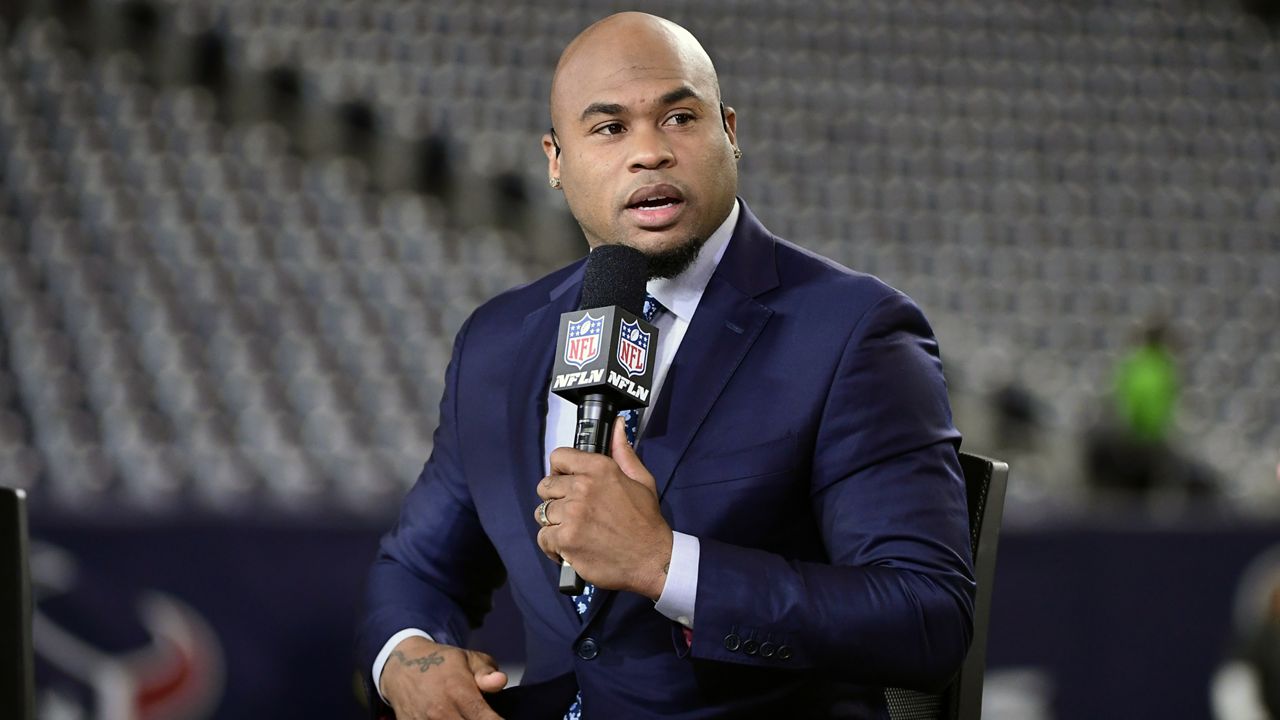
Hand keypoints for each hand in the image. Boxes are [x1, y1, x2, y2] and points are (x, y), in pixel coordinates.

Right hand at [379, 636, 506, 719]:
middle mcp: (441, 711)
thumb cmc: (440, 664)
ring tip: (466, 715)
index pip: (486, 719)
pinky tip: (454, 717)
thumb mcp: (468, 658)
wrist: (401, 668)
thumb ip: (486, 672)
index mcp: (458, 692)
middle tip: (483, 716)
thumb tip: (500, 681)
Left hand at [536, 417, 672, 599]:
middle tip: (573, 512)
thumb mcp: (641, 480)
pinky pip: (543, 538)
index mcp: (599, 469)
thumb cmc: (646, 521)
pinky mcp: (566, 540)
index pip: (558, 457)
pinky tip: (569, 548)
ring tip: (573, 531)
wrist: (652, 560)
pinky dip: (552, 546)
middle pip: (545, 487)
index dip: (560, 471)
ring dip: (554, 523)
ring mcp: (571, 515)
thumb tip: (618, 424)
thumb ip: (623, 452)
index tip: (567, 482)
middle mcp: (582, 488)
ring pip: (542, 513)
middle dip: (556, 499)